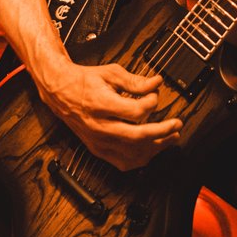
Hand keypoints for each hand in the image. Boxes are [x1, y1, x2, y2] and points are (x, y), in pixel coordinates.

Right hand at [32, 59, 182, 171]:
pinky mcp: (97, 149)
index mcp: (100, 105)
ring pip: (132, 153)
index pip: (135, 112)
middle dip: (162, 132)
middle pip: (137, 136)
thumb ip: (135, 81)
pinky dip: (140, 159)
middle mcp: (98, 126)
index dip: (151, 103)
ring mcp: (97, 141)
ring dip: (155, 147)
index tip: (154, 95)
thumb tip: (156, 83)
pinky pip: (122, 162)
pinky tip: (152, 150)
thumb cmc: (84, 81)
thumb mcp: (110, 73)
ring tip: (170, 137)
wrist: (60, 92)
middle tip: (176, 124)